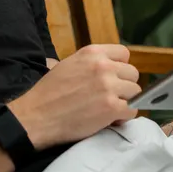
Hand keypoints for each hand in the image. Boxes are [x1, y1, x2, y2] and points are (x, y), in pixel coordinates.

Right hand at [8, 44, 140, 149]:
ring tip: (109, 109)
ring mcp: (109, 86)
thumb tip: (106, 68)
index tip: (113, 78)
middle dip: (124, 86)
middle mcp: (103, 66)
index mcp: (92, 52)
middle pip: (133, 74)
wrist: (36, 116)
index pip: (124, 53)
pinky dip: (123, 117)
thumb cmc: (48, 93)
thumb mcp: (68, 65)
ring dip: (125, 102)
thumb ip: (90, 64)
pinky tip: (110, 119)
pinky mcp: (112, 107)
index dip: (120, 68)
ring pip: (135, 93)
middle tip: (110, 97)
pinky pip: (132, 111)